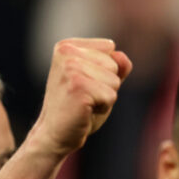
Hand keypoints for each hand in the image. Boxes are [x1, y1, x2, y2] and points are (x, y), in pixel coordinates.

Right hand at [32, 38, 132, 155]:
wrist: (56, 133)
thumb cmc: (78, 107)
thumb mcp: (100, 81)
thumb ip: (116, 66)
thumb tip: (121, 56)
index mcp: (67, 46)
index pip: (109, 48)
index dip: (105, 71)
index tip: (84, 83)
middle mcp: (66, 52)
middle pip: (113, 64)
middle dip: (106, 84)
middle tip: (84, 96)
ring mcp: (70, 68)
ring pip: (114, 80)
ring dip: (105, 96)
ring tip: (84, 102)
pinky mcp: (77, 86)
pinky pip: (111, 95)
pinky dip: (103, 107)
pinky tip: (84, 110)